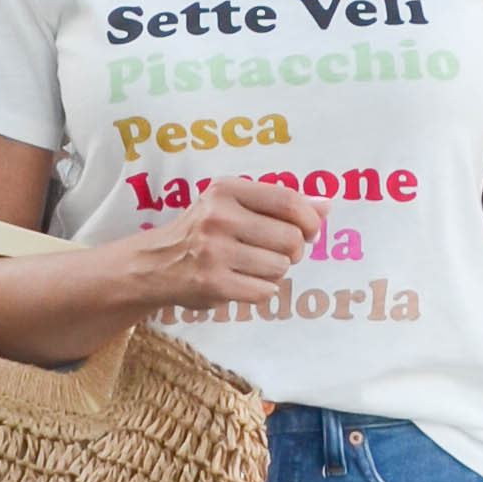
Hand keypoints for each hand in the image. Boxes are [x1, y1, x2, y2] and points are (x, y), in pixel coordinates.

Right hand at [141, 171, 318, 315]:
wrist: (155, 263)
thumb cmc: (203, 231)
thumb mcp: (234, 205)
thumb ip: (280, 204)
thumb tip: (327, 205)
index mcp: (226, 190)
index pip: (288, 201)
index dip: (310, 219)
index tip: (311, 230)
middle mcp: (219, 217)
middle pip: (291, 238)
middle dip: (294, 250)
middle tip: (279, 252)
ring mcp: (214, 252)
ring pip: (280, 267)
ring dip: (277, 271)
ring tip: (256, 266)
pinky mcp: (213, 284)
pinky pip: (265, 291)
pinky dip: (263, 290)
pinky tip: (245, 282)